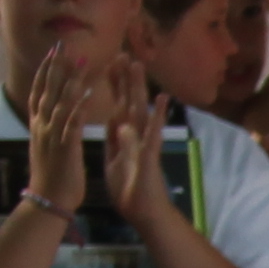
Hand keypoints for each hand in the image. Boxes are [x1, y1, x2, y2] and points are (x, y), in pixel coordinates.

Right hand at [20, 43, 95, 211]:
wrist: (49, 200)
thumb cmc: (51, 176)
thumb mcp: (45, 146)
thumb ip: (46, 129)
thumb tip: (44, 116)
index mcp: (39, 126)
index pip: (41, 92)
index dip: (46, 72)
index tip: (52, 53)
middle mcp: (43, 126)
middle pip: (48, 90)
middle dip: (55, 67)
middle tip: (63, 45)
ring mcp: (53, 135)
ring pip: (60, 102)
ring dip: (69, 80)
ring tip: (79, 61)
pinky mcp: (65, 147)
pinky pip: (72, 123)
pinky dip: (79, 107)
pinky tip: (88, 93)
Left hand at [97, 59, 178, 239]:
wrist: (145, 214)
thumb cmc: (131, 192)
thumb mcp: (115, 162)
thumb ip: (116, 142)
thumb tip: (114, 124)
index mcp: (124, 137)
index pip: (118, 105)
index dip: (114, 85)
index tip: (109, 63)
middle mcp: (136, 136)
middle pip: (130, 101)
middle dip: (126, 78)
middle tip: (123, 53)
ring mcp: (145, 144)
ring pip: (140, 111)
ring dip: (138, 88)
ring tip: (137, 66)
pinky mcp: (149, 155)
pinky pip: (150, 133)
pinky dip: (155, 116)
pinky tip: (159, 100)